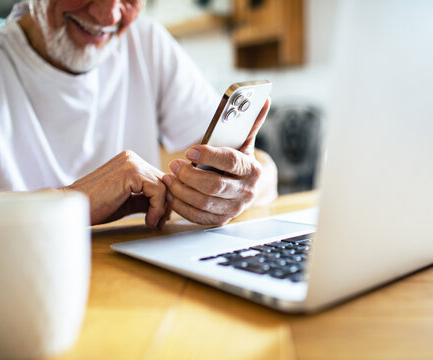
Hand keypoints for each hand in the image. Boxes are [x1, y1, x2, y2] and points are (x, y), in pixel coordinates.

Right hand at [62, 150, 169, 226]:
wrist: (74, 207)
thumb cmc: (95, 206)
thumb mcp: (127, 202)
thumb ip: (144, 199)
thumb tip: (165, 205)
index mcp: (129, 161)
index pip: (158, 178)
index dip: (163, 199)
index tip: (159, 217)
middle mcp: (131, 158)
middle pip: (163, 180)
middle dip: (165, 204)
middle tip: (159, 222)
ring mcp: (131, 162)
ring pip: (163, 186)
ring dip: (161, 208)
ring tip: (152, 223)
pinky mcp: (131, 172)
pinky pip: (157, 190)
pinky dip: (157, 208)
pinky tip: (148, 220)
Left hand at [163, 99, 270, 224]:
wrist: (248, 188)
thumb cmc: (240, 161)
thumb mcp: (245, 143)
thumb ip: (250, 122)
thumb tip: (264, 98)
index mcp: (252, 169)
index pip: (230, 162)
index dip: (209, 156)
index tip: (190, 151)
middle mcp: (246, 191)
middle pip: (214, 185)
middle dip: (190, 175)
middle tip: (174, 165)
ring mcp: (234, 208)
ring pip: (203, 202)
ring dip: (181, 190)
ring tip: (169, 178)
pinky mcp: (221, 220)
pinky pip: (198, 216)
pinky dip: (181, 206)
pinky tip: (172, 194)